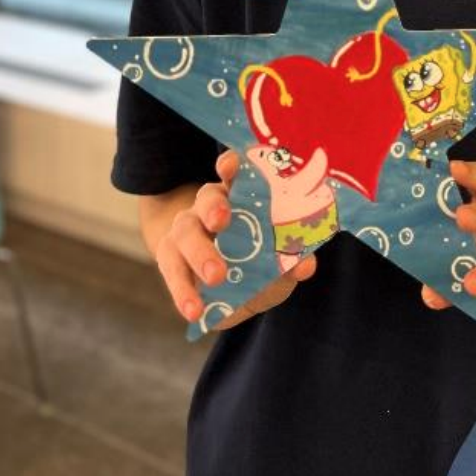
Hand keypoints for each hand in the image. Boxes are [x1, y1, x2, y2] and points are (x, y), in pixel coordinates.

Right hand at [154, 149, 316, 328]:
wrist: (229, 289)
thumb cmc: (260, 263)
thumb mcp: (281, 264)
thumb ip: (292, 261)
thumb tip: (305, 265)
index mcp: (241, 196)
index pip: (234, 172)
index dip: (231, 165)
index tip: (229, 166)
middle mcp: (210, 208)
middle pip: (206, 197)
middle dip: (213, 208)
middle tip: (222, 222)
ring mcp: (186, 231)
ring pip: (182, 231)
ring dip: (198, 252)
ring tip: (216, 276)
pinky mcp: (171, 259)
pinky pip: (171, 270)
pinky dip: (182, 291)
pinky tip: (194, 310)